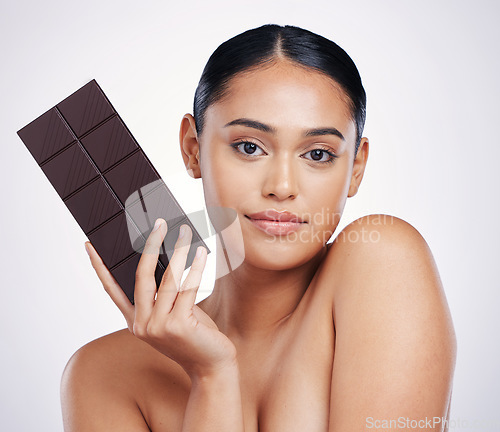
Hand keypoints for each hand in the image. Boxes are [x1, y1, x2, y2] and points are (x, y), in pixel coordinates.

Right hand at [85, 218, 236, 379]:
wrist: (210, 366)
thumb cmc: (193, 337)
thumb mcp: (172, 314)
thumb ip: (165, 294)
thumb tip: (169, 258)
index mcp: (135, 322)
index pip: (111, 290)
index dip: (99, 267)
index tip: (90, 245)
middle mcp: (142, 325)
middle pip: (141, 276)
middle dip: (149, 246)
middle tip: (158, 224)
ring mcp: (159, 326)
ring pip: (167, 279)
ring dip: (178, 251)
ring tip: (184, 232)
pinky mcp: (179, 326)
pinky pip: (187, 287)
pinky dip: (196, 267)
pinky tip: (201, 253)